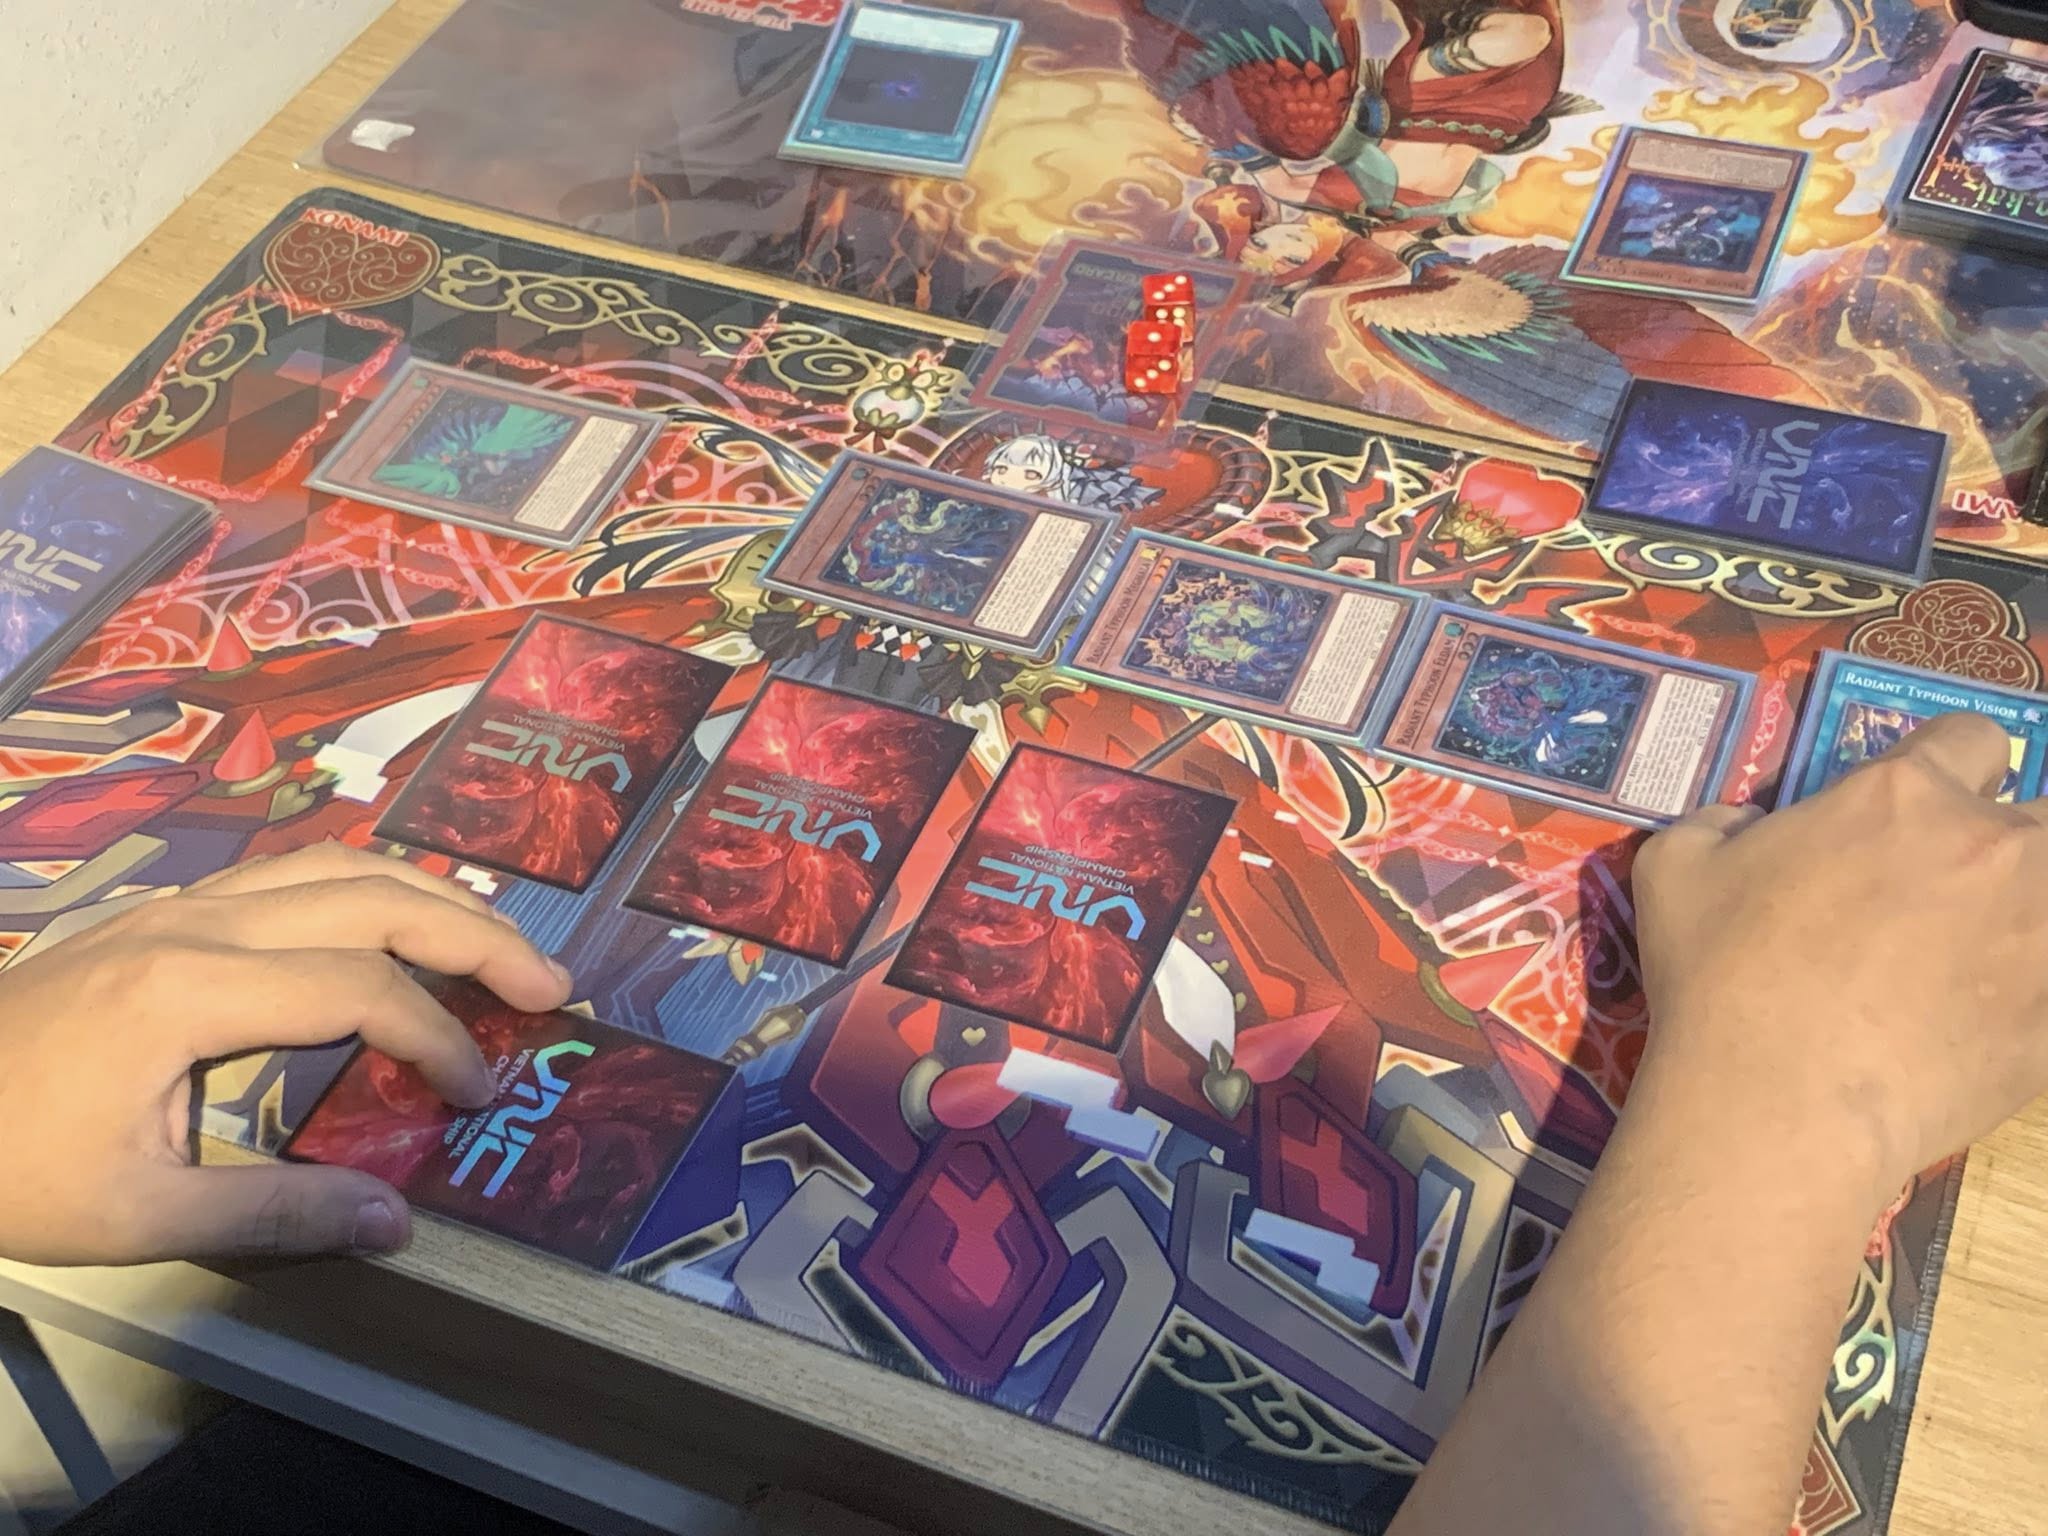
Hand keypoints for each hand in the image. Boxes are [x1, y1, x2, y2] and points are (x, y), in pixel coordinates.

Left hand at [0, 843, 571, 1264]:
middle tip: (552, 987)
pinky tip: (404, 925)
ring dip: (433, 897)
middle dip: (474, 935)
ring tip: (501, 945)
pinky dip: (375, 889)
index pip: (359, 987)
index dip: (438, 1036)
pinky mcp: (167, 911)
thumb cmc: (10, 1167)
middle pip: (371, 894)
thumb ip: (275, 1213)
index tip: (477, 1096)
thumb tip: (398, 1224)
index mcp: (190, 989)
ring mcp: (180, 903)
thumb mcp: (137, 1215)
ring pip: (338, 864)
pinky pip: (297, 872)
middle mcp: (197, 921)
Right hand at [1632, 711, 2047, 1214]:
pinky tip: (1986, 1017)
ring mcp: (2040, 931)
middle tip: (1960, 886)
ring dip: (2026, 912)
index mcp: (1901, 795)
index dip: (1946, 767)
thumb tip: (1747, 827)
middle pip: (2044, 810)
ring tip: (1986, 950)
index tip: (1919, 811)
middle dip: (2009, 838)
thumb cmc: (1718, 977)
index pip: (1969, 737)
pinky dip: (2029, 991)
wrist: (1776, 1104)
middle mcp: (1991, 846)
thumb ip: (1721, 822)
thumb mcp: (1675, 869)